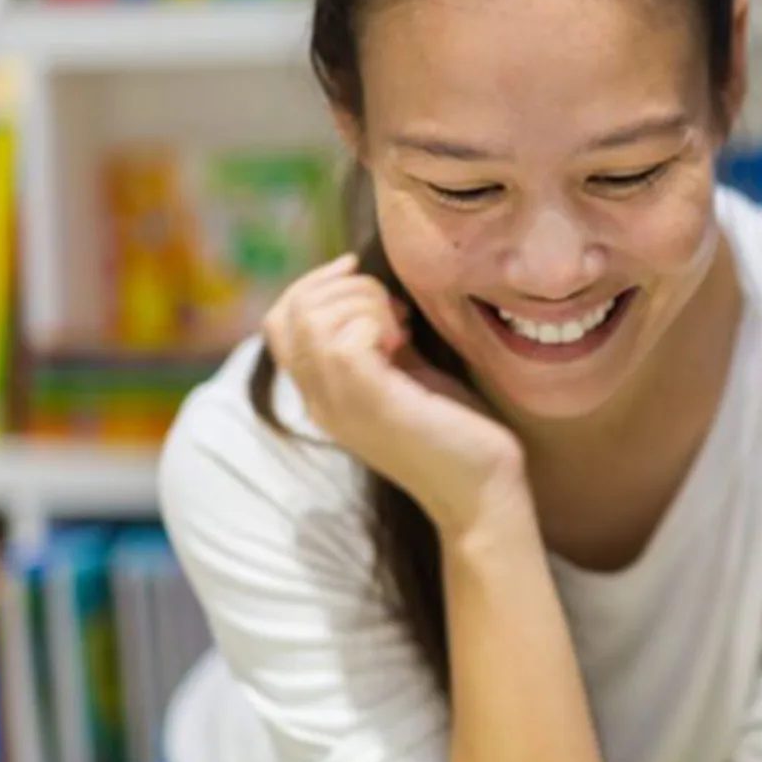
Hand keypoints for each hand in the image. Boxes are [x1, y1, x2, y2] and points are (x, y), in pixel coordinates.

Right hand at [264, 255, 527, 533]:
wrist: (483, 490)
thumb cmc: (456, 431)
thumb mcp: (408, 374)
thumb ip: (381, 339)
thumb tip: (371, 289)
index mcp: (323, 392)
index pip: (278, 321)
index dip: (313, 283)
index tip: (357, 271)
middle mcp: (320, 400)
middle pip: (290, 311)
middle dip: (345, 287)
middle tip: (396, 311)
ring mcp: (339, 404)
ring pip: (314, 318)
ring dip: (364, 301)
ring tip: (403, 328)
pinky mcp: (370, 403)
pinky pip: (345, 339)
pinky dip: (377, 321)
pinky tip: (406, 342)